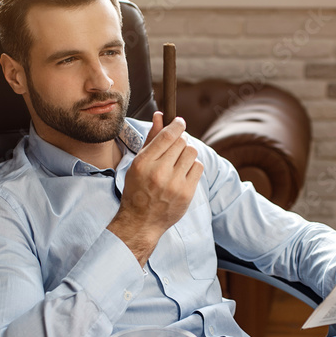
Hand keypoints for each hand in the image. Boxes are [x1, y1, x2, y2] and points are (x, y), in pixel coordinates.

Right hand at [107, 112, 203, 264]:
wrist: (141, 221)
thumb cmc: (137, 189)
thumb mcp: (138, 163)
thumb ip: (151, 139)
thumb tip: (160, 115)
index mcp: (144, 163)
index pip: (167, 135)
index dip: (177, 124)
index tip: (180, 122)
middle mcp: (159, 172)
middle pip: (182, 142)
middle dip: (181, 141)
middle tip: (176, 147)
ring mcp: (174, 184)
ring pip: (192, 153)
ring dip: (187, 153)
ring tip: (179, 161)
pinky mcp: (186, 193)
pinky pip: (198, 167)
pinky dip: (193, 166)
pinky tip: (183, 173)